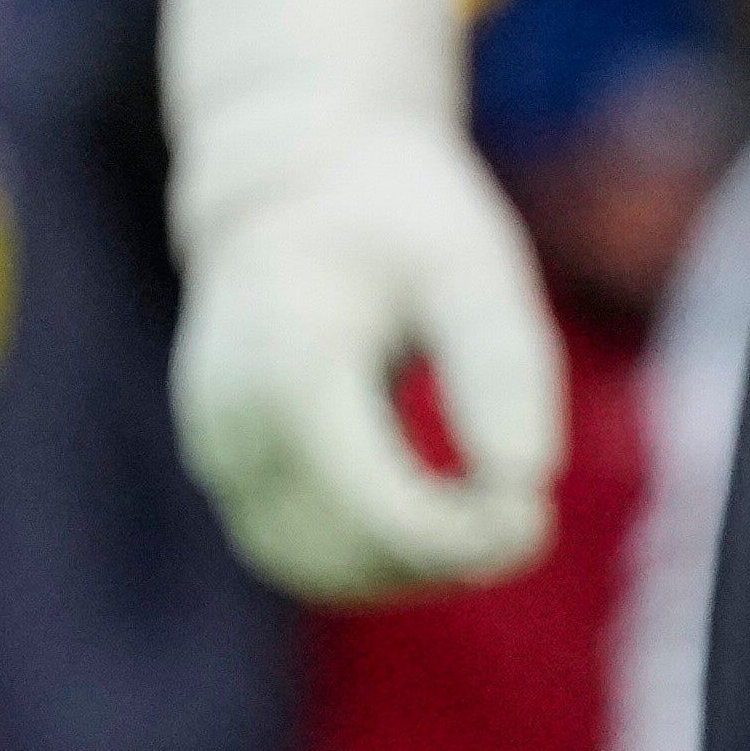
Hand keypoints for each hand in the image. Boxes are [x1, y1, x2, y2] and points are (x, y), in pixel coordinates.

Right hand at [171, 146, 560, 599]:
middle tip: (521, 511)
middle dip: (442, 557)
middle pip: (342, 553)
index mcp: (293, 357)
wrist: (292, 181)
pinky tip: (423, 506)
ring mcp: (214, 444)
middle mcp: (234, 413)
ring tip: (472, 511)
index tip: (535, 508)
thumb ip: (501, 367)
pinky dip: (363, 555)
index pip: (375, 508)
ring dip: (401, 569)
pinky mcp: (218, 466)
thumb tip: (525, 484)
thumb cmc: (398, 220)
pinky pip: (287, 549)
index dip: (463, 536)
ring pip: (306, 567)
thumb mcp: (473, 265)